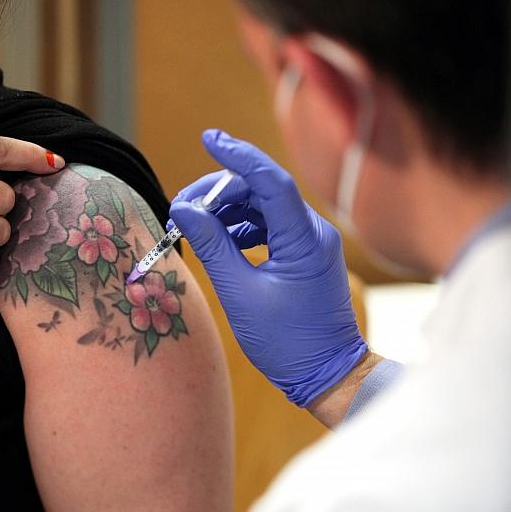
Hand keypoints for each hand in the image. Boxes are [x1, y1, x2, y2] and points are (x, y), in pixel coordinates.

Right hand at [169, 130, 367, 406]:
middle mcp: (314, 233)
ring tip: (196, 227)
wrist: (326, 373)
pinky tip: (221, 241)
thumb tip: (185, 210)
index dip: (238, 156)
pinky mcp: (306, 253)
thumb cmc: (286, 342)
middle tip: (183, 207)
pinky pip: (272, 225)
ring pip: (266, 207)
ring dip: (229, 211)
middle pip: (264, 191)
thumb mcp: (240, 294)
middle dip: (221, 192)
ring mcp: (313, 242)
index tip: (208, 138)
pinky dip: (244, 227)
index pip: (271, 181)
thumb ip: (213, 247)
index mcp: (304, 240)